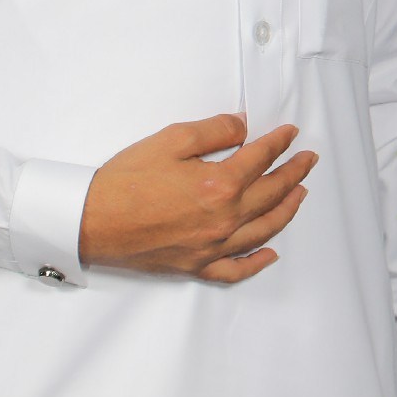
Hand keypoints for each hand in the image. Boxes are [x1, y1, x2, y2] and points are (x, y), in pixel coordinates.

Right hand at [78, 114, 317, 282]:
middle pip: (271, 193)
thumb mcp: (172, 139)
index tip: (291, 133)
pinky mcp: (195, 266)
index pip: (262, 158)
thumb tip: (245, 126)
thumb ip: (215, 130)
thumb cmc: (126, 179)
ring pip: (263, 229)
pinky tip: (271, 253)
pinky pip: (234, 269)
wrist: (88, 220)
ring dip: (287, 209)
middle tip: (308, 159)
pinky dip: (256, 262)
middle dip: (295, 172)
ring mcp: (212, 247)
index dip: (280, 142)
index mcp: (221, 184)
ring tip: (300, 193)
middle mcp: (224, 219)